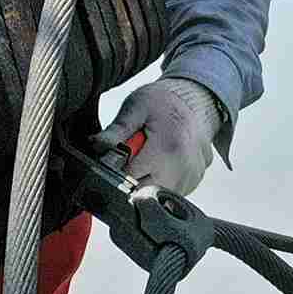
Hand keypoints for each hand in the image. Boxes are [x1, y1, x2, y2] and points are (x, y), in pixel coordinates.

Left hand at [96, 77, 224, 197]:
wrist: (196, 98)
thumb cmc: (163, 101)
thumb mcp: (136, 107)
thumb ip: (116, 130)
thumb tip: (96, 145)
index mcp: (167, 149)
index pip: (129, 178)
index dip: (119, 168)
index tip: (121, 155)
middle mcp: (183, 167)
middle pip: (144, 192)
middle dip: (134, 177)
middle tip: (137, 155)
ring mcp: (192, 176)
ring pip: (156, 195)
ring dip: (148, 180)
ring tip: (151, 156)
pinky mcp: (196, 180)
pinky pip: (171, 191)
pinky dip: (162, 180)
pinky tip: (162, 161)